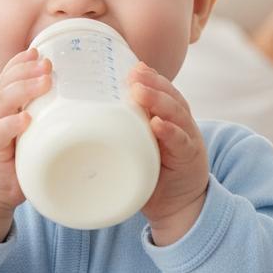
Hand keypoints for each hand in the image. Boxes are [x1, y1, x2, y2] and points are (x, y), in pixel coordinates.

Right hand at [0, 46, 51, 241]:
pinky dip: (11, 124)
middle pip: (5, 83)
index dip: (21, 62)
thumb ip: (41, 120)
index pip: (7, 76)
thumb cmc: (10, 160)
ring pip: (0, 101)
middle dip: (26, 70)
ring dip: (23, 89)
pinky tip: (25, 118)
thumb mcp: (25, 134)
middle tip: (48, 63)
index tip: (39, 51)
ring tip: (43, 81)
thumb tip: (81, 110)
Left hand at [128, 62, 210, 245]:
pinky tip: (159, 124)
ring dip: (159, 100)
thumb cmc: (153, 173)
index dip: (148, 76)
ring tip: (140, 91)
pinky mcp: (190, 158)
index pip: (161, 89)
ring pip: (176, 113)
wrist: (178, 207)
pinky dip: (171, 132)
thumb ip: (123, 129)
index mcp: (168, 116)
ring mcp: (188, 139)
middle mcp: (181, 123)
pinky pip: (181, 142)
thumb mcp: (137, 146)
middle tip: (133, 74)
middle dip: (152, 82)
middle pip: (170, 95)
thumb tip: (82, 118)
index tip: (131, 65)